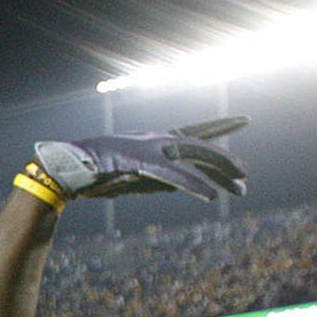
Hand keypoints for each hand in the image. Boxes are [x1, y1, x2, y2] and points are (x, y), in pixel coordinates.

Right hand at [33, 116, 248, 201]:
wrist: (70, 168)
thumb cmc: (97, 172)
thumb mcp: (135, 175)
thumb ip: (158, 178)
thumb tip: (176, 185)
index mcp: (157, 141)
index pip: (195, 132)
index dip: (220, 125)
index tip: (243, 119)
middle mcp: (159, 141)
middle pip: (202, 148)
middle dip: (226, 162)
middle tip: (245, 176)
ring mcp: (152, 150)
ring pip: (195, 159)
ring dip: (220, 174)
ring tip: (240, 187)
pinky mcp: (144, 164)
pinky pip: (175, 176)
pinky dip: (194, 186)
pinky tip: (212, 197)